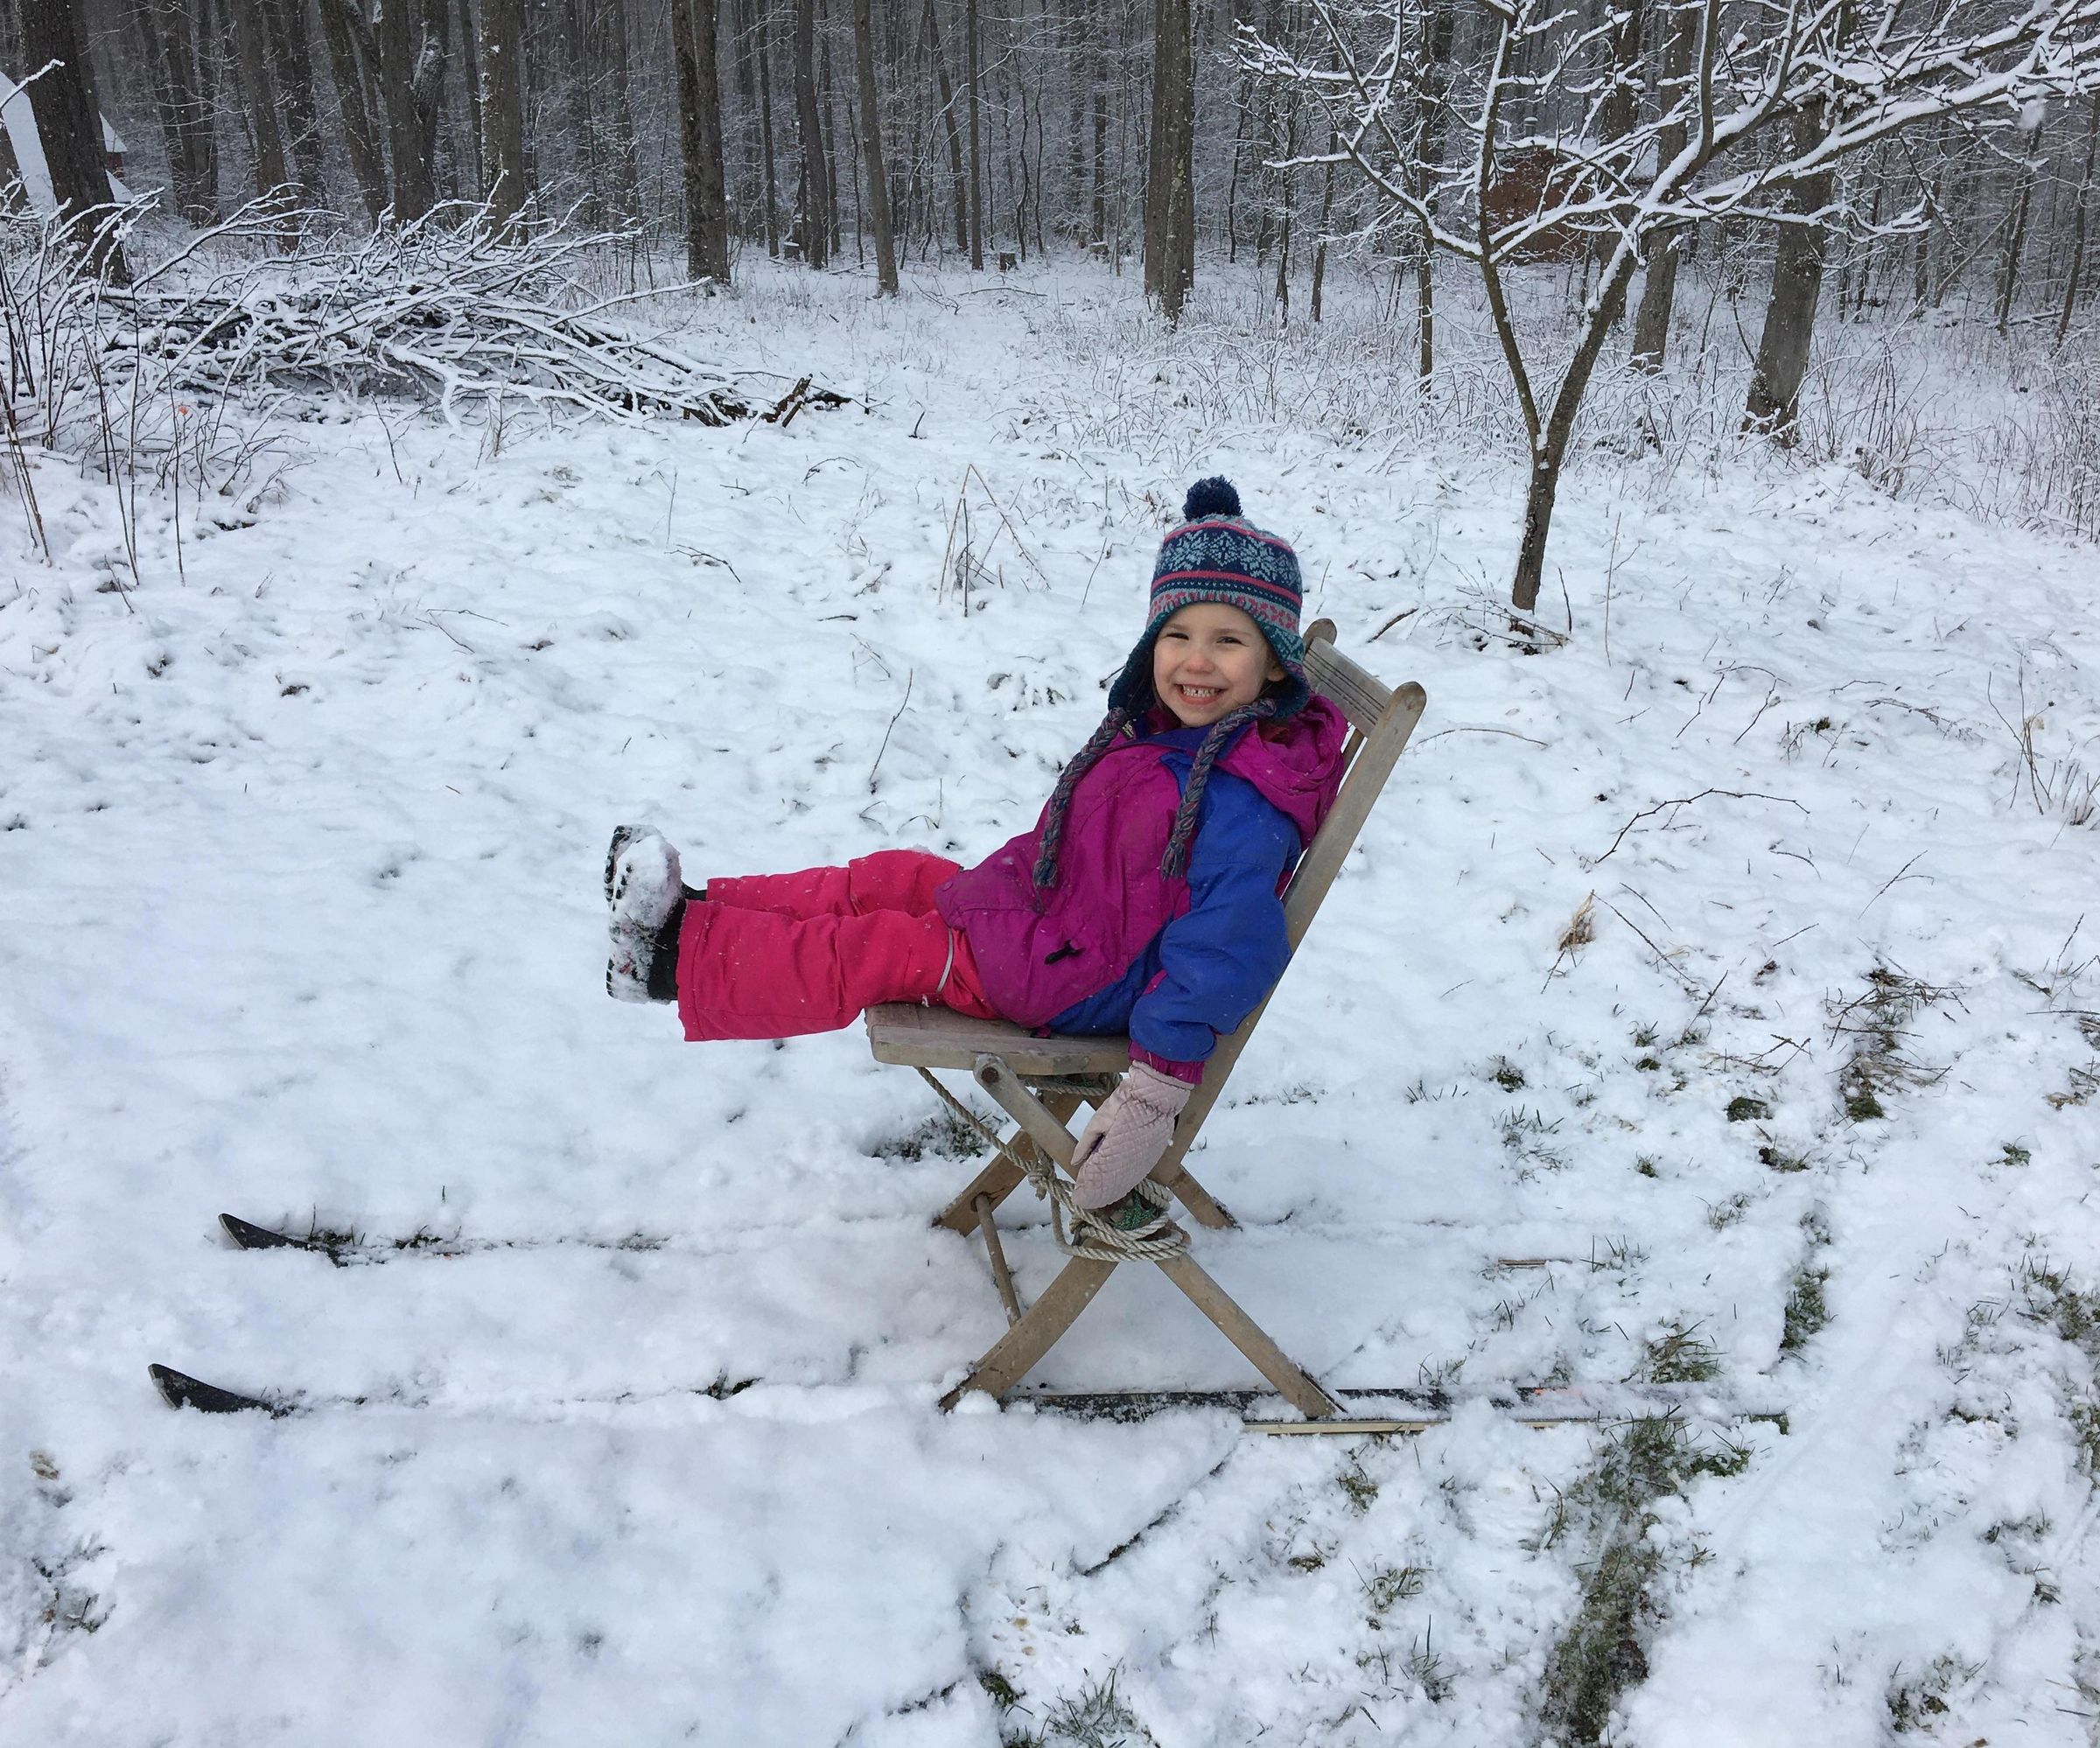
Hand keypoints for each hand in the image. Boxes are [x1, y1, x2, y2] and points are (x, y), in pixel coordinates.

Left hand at [1069, 1063, 1194, 1208]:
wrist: (1156, 1094)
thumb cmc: (1124, 1104)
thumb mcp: (1099, 1120)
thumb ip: (1086, 1143)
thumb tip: (1076, 1161)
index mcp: (1115, 1154)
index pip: (1099, 1180)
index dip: (1088, 1190)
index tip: (1079, 1196)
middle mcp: (1131, 1163)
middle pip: (1112, 1186)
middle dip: (1099, 1193)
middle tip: (1086, 1199)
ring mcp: (1144, 1162)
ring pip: (1125, 1182)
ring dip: (1113, 1189)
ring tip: (1100, 1196)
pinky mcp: (1153, 1158)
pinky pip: (1136, 1174)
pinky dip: (1125, 1181)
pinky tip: (1117, 1186)